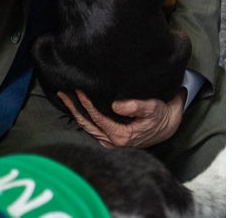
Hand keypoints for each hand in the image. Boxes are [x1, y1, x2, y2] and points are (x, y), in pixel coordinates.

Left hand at [58, 90, 183, 147]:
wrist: (168, 127)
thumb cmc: (161, 116)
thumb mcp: (153, 108)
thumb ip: (136, 106)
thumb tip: (115, 105)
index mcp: (121, 136)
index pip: (97, 118)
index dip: (87, 103)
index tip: (78, 89)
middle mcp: (112, 142)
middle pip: (86, 124)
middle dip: (74, 107)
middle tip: (62, 92)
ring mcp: (109, 142)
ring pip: (87, 127)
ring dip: (75, 112)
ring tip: (65, 97)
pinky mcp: (110, 138)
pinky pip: (91, 128)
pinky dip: (83, 117)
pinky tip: (77, 107)